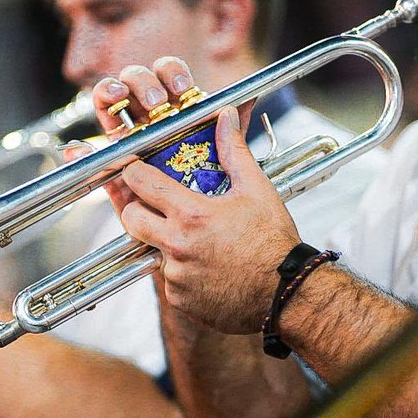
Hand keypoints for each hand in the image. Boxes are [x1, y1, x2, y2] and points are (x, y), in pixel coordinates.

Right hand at [89, 57, 253, 219]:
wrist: (222, 251)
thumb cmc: (234, 210)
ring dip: (110, 96)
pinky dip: (83, 153)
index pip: (169, 77)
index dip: (170, 74)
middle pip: (137, 88)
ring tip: (117, 97)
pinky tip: (78, 146)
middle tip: (159, 104)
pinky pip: (99, 164)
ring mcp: (134, 151)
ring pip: (114, 115)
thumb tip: (241, 104)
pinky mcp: (120, 181)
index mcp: (183, 114)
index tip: (182, 90)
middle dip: (142, 84)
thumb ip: (236, 142)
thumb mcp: (241, 176)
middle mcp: (155, 127)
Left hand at [105, 88, 299, 332]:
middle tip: (154, 207)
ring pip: (153, 252)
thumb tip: (226, 116)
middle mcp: (177, 246)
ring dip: (167, 245)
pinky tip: (208, 269)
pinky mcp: (180, 300)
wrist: (286, 292)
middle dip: (136, 209)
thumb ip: (234, 151)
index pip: (141, 183)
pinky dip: (184, 275)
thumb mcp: (256, 189)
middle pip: (131, 219)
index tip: (135, 170)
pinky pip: (171, 282)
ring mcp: (176, 276)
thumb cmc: (274, 242)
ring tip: (200, 243)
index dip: (133, 172)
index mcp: (192, 214)